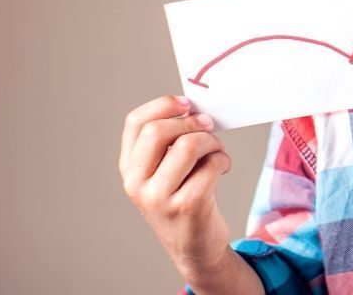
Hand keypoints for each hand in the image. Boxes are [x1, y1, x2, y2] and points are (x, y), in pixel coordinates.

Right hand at [119, 95, 232, 280]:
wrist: (195, 246)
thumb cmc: (183, 198)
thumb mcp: (165, 172)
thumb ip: (169, 143)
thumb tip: (192, 109)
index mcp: (129, 168)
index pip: (135, 123)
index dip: (163, 105)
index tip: (186, 104)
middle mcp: (136, 183)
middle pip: (158, 131)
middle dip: (191, 122)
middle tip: (209, 125)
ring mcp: (159, 198)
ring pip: (188, 145)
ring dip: (212, 141)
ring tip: (217, 150)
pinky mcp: (187, 206)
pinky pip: (211, 165)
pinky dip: (223, 159)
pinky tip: (222, 168)